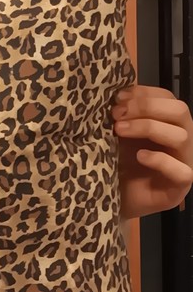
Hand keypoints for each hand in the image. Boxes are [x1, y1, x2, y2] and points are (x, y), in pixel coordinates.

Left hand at [113, 85, 192, 218]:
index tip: (117, 97)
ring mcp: (183, 164)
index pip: (168, 98)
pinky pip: (182, 172)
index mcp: (167, 123)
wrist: (107, 197)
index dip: (144, 93)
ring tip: (119, 130)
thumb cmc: (114, 161)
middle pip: (180, 112)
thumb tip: (115, 94)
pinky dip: (161, 160)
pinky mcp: (178, 189)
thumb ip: (121, 114)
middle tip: (117, 114)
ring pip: (182, 137)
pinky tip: (140, 156)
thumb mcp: (116, 133)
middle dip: (147, 107)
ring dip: (148, 127)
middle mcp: (180, 141)